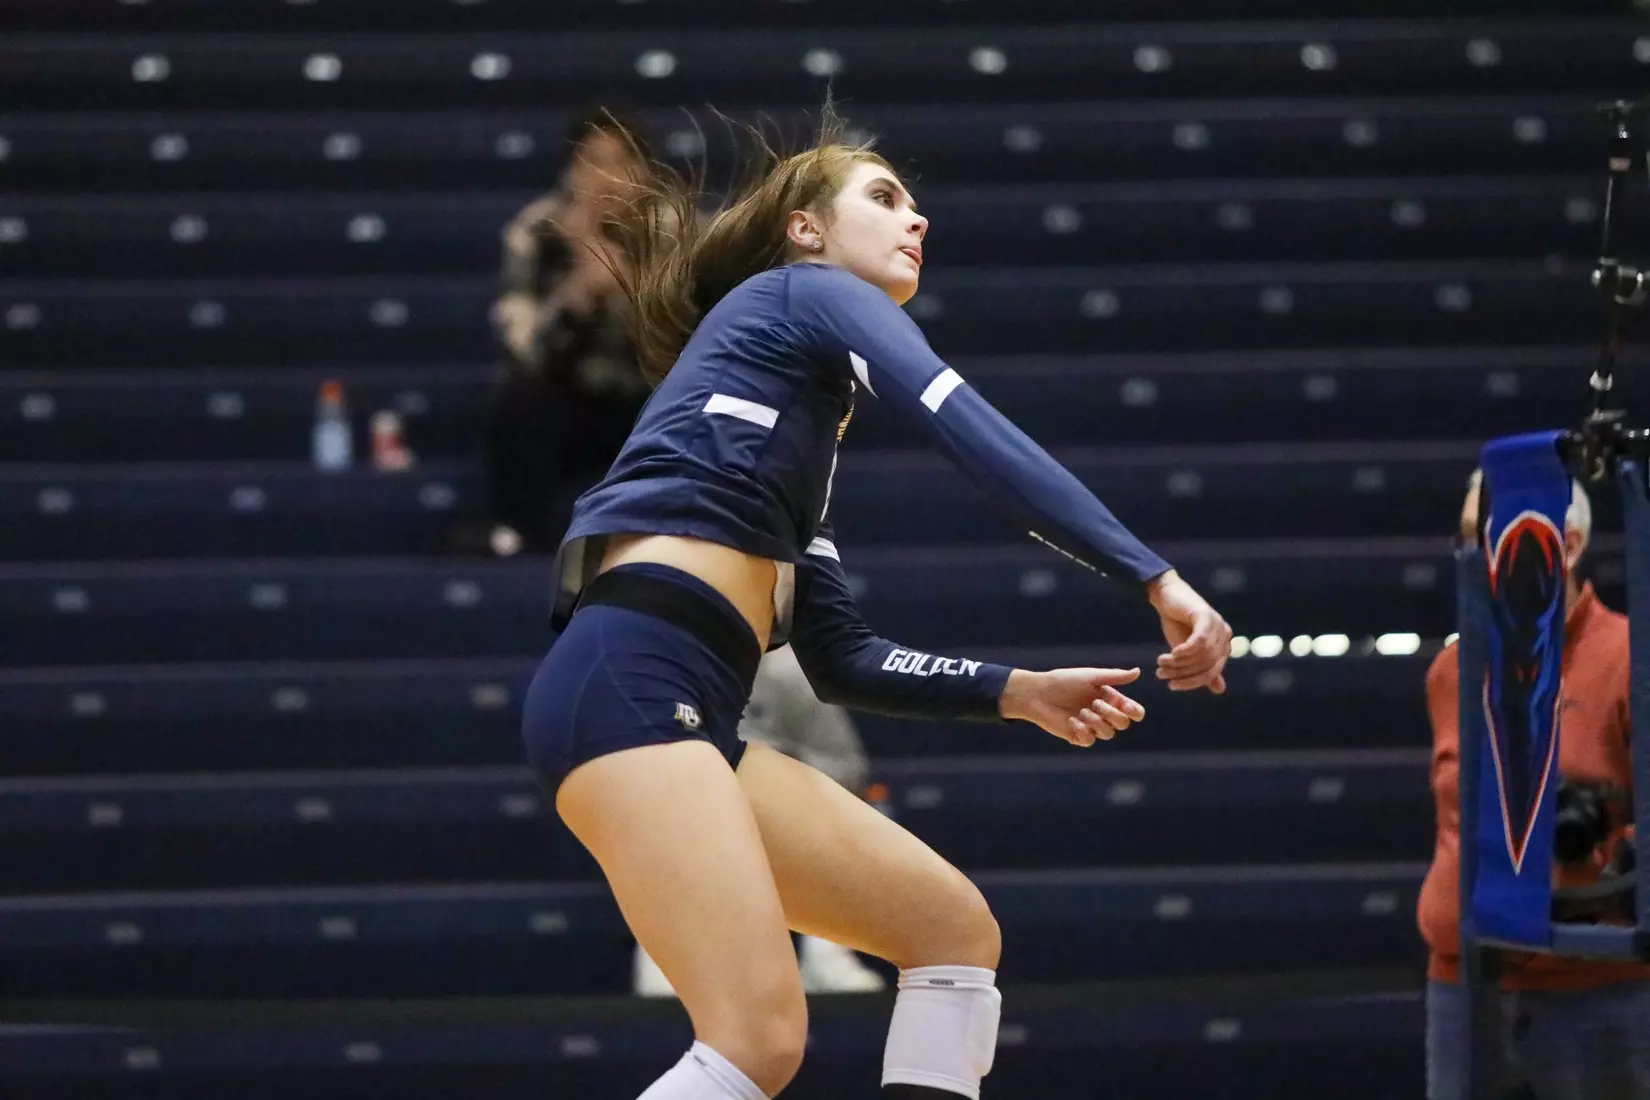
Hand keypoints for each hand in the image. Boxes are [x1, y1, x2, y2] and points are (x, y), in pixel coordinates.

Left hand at [998, 667, 1145, 747]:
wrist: (1037, 693)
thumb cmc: (1063, 681)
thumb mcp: (1090, 677)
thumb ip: (1114, 677)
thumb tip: (1138, 672)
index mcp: (1110, 699)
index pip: (1133, 711)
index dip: (1134, 712)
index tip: (1126, 706)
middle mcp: (1103, 714)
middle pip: (1123, 724)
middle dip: (1111, 715)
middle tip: (1095, 703)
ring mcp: (1091, 726)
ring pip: (1108, 734)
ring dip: (1097, 722)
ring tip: (1081, 712)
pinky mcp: (1078, 736)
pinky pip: (1090, 741)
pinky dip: (1083, 731)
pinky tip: (1071, 721)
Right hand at [1146, 570, 1231, 693]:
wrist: (1166, 595)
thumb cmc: (1177, 622)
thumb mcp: (1188, 651)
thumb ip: (1202, 668)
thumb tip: (1220, 690)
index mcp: (1223, 645)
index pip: (1212, 672)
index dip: (1192, 682)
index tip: (1172, 686)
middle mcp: (1224, 635)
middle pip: (1207, 665)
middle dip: (1182, 673)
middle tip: (1161, 674)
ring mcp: (1217, 624)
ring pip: (1202, 655)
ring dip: (1179, 663)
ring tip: (1161, 664)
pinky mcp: (1205, 615)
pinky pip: (1199, 641)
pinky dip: (1185, 651)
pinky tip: (1172, 653)